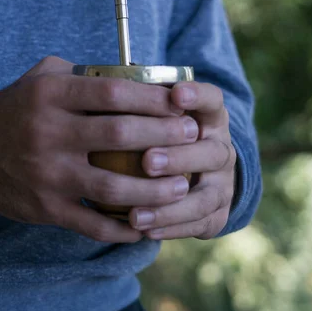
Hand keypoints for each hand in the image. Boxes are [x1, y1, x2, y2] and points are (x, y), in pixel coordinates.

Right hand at [0, 56, 199, 243]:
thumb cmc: (15, 110)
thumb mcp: (40, 78)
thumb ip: (80, 73)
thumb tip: (130, 74)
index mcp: (50, 96)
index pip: (113, 93)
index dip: (154, 99)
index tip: (180, 104)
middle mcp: (48, 133)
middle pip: (121, 136)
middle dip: (166, 137)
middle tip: (193, 138)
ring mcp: (47, 174)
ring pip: (113, 186)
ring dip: (155, 189)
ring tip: (182, 186)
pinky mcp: (45, 207)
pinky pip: (92, 223)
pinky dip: (124, 228)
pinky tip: (147, 225)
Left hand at [128, 81, 236, 239]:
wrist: (198, 172)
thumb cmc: (161, 134)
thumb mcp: (155, 113)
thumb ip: (134, 100)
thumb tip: (90, 81)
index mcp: (208, 118)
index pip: (212, 100)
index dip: (198, 96)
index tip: (176, 94)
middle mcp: (220, 148)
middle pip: (211, 152)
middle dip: (179, 157)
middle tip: (147, 161)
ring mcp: (222, 183)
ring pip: (205, 197)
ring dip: (170, 206)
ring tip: (136, 213)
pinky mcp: (217, 213)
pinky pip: (197, 224)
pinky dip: (170, 228)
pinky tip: (143, 229)